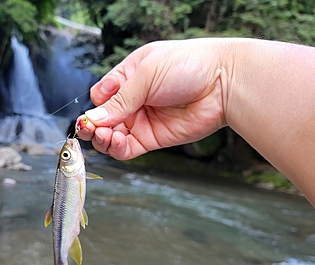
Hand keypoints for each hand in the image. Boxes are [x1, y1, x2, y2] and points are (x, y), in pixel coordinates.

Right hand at [77, 39, 229, 159]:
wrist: (223, 82)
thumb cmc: (188, 65)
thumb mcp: (146, 75)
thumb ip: (120, 99)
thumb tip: (93, 118)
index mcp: (128, 77)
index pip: (100, 96)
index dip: (95, 106)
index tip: (92, 112)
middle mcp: (133, 100)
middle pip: (102, 119)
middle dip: (94, 126)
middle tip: (91, 128)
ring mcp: (142, 120)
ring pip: (111, 136)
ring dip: (102, 138)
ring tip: (105, 135)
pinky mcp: (152, 138)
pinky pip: (127, 149)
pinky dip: (116, 149)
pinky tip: (115, 142)